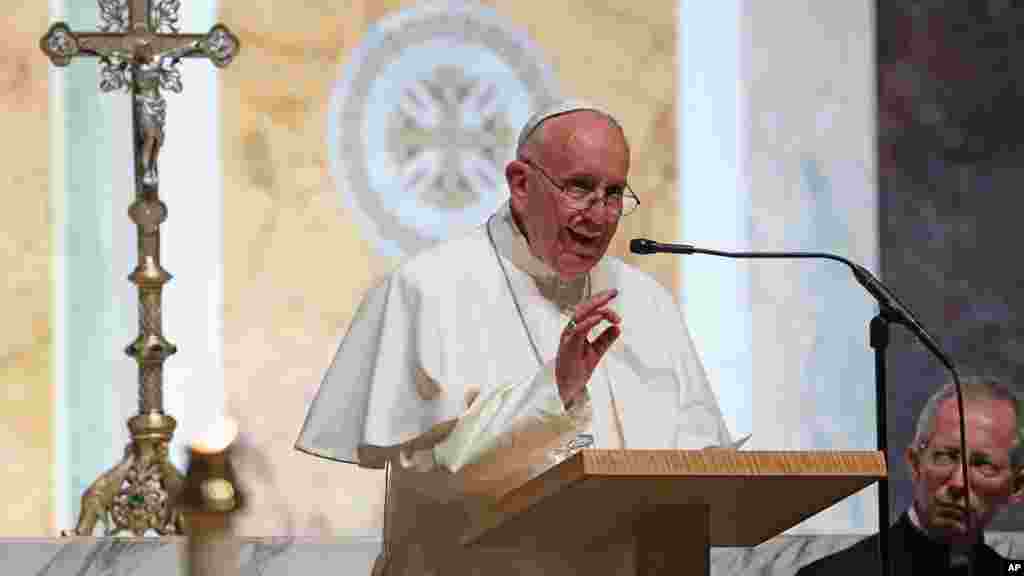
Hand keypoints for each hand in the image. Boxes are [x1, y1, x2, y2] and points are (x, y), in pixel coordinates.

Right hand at [556, 289, 621, 407]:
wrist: (568, 387)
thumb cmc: (578, 368)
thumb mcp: (596, 351)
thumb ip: (605, 339)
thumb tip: (617, 328)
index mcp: (577, 329)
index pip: (589, 309)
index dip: (601, 301)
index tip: (615, 295)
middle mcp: (571, 329)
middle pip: (584, 307)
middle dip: (599, 298)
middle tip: (614, 292)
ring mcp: (568, 336)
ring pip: (580, 315)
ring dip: (595, 308)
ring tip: (608, 305)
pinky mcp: (568, 346)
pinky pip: (578, 330)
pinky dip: (588, 322)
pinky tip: (599, 318)